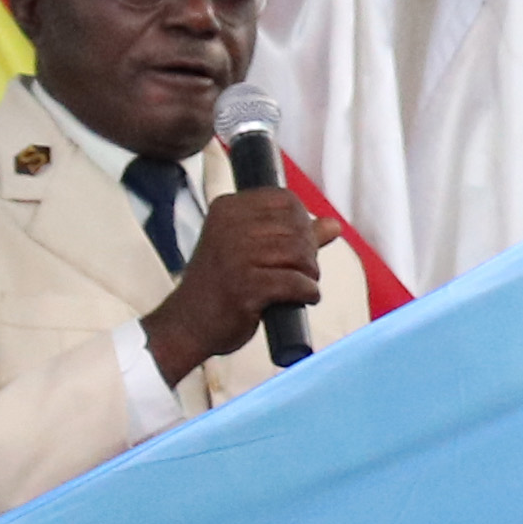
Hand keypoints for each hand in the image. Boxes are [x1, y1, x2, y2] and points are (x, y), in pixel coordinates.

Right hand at [138, 186, 345, 379]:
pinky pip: (296, 282)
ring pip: (300, 253)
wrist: (188, 323)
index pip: (286, 200)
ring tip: (300, 286)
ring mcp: (236, 256)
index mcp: (228, 209)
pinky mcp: (246, 287)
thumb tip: (334, 224)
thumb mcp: (249, 249)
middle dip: (308, 252)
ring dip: (310, 274)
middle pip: (297, 227)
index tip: (297, 246)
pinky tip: (302, 298)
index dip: (303, 223)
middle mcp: (229, 227)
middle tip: (300, 272)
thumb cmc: (221, 286)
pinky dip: (308, 292)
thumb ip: (292, 234)